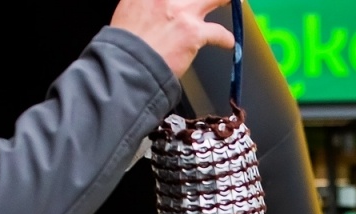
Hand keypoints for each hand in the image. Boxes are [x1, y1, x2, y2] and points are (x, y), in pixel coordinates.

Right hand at [110, 0, 235, 78]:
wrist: (126, 65)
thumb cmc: (125, 44)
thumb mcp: (128, 9)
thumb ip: (145, 2)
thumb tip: (152, 4)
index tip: (186, 0)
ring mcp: (182, 12)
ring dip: (224, 0)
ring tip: (231, 2)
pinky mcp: (193, 33)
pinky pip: (218, 33)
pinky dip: (225, 39)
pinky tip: (228, 42)